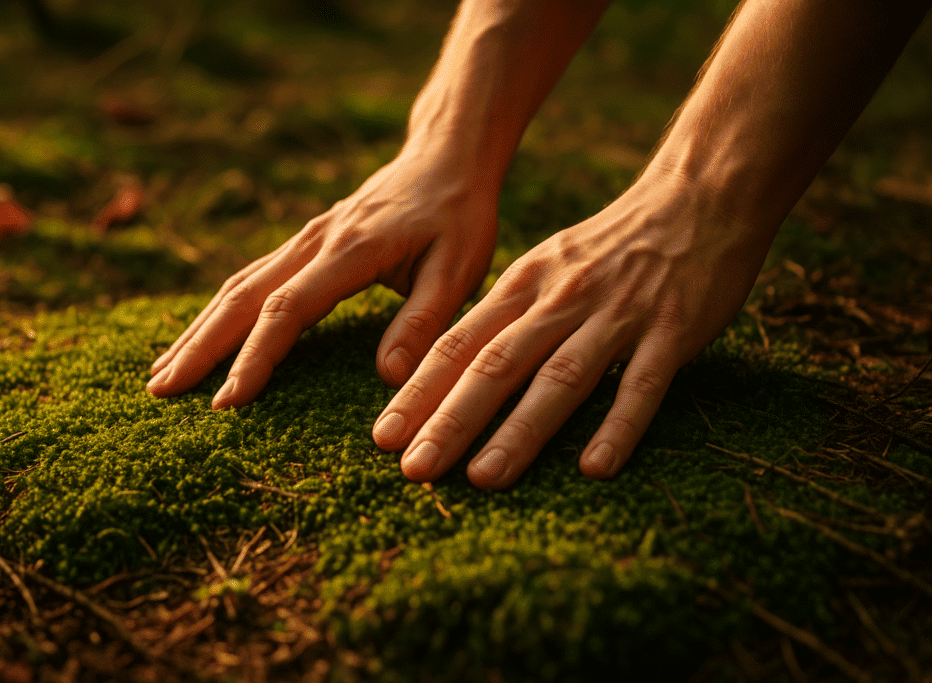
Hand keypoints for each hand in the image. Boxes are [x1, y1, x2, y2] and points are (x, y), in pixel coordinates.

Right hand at [146, 149, 497, 406]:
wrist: (445, 158)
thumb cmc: (458, 216)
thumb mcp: (458, 268)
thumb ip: (424, 320)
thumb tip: (389, 377)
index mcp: (351, 250)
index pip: (288, 308)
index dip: (255, 356)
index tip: (227, 401)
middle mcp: (315, 242)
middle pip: (243, 296)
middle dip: (200, 345)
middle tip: (160, 391)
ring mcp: (304, 239)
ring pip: (238, 286)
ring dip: (198, 330)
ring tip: (162, 373)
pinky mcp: (305, 243)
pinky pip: (252, 278)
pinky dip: (220, 312)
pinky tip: (203, 337)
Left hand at [371, 171, 776, 486]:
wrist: (696, 198)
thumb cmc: (610, 246)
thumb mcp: (545, 267)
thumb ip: (505, 317)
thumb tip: (450, 370)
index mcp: (523, 285)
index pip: (458, 344)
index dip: (419, 393)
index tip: (384, 438)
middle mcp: (560, 300)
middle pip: (497, 365)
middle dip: (451, 420)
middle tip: (414, 469)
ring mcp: (617, 315)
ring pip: (560, 378)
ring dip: (520, 430)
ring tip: (483, 478)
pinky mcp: (672, 330)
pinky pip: (642, 384)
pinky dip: (618, 425)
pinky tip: (595, 467)